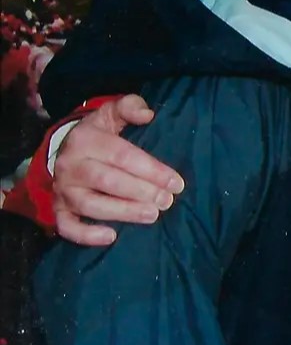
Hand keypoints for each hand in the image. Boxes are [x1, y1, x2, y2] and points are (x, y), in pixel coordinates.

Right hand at [53, 95, 184, 245]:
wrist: (64, 150)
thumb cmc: (99, 134)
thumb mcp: (111, 114)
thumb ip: (130, 107)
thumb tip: (148, 114)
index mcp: (86, 140)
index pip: (122, 156)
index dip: (151, 170)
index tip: (177, 182)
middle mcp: (71, 165)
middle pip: (107, 181)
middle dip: (141, 192)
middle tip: (168, 201)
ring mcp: (63, 189)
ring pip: (90, 205)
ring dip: (123, 212)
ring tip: (152, 216)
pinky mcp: (59, 208)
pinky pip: (66, 226)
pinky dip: (85, 235)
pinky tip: (111, 237)